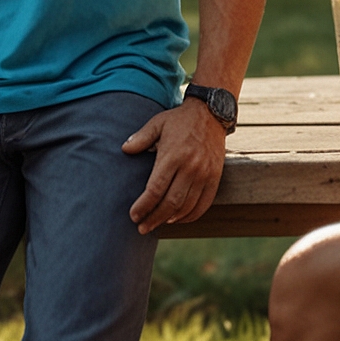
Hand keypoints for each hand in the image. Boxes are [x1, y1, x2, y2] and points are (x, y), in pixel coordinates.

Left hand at [123, 99, 226, 234]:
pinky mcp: (215, 178)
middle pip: (170, 203)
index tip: (134, 216)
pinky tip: (178, 218)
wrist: (211, 113)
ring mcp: (204, 174)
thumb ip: (141, 138)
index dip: (143, 206)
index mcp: (173, 155)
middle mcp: (190, 167)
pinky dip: (190, 216)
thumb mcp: (157, 123)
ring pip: (186, 207)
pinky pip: (203, 204)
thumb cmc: (179, 119)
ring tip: (158, 223)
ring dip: (171, 219)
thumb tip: (124, 150)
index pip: (155, 189)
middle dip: (154, 218)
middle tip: (142, 228)